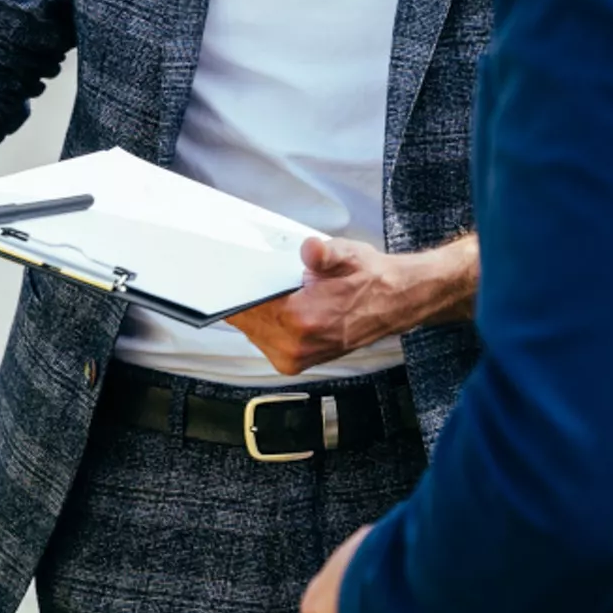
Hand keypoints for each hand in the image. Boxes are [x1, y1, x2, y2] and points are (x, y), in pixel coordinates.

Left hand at [226, 234, 476, 375]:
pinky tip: (271, 307)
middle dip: (240, 299)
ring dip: (252, 312)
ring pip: (251, 332)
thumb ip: (323, 253)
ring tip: (262, 292)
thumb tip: (310, 249)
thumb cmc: (369, 279)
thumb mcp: (348, 254)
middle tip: (235, 277)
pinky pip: (263, 340)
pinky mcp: (295, 362)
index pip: (246, 306)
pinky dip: (262, 324)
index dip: (231, 290)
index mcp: (303, 319)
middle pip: (244, 320)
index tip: (219, 276)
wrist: (393, 303)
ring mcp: (294, 358)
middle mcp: (296, 345)